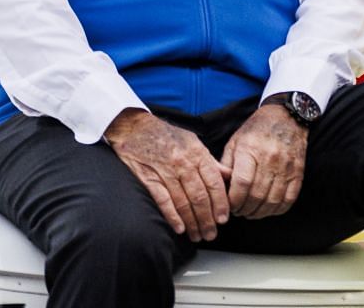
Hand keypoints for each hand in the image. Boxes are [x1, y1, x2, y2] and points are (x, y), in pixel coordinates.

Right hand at [104, 107, 229, 240]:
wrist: (135, 128)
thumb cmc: (167, 136)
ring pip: (183, 201)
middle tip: (212, 234)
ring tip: (198, 235)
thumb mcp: (193, 142)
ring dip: (192, 222)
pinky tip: (179, 228)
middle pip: (199, 195)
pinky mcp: (148, 178)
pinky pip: (163, 200)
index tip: (224, 218)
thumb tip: (229, 176)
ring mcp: (165, 171)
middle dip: (207, 218)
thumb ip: (210, 162)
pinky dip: (172, 216)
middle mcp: (183, 163)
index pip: (214, 182)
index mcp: (197, 153)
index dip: (220, 202)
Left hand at [221, 102, 308, 219]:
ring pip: (272, 200)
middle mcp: (270, 158)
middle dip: (244, 209)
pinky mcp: (298, 171)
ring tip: (251, 212)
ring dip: (259, 212)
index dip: (233, 200)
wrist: (287, 116)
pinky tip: (268, 209)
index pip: (242, 183)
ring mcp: (286, 166)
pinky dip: (278, 209)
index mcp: (250, 150)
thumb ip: (225, 165)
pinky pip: (289, 198)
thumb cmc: (256, 130)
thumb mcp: (235, 142)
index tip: (228, 206)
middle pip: (256, 195)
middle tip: (238, 211)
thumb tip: (219, 189)